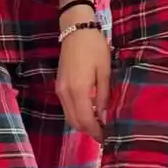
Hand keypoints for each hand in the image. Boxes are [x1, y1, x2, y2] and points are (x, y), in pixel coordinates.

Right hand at [55, 25, 110, 140]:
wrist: (76, 29)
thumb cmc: (94, 47)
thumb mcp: (105, 71)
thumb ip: (103, 95)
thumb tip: (104, 116)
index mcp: (78, 90)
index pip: (86, 121)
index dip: (96, 132)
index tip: (107, 138)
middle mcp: (65, 93)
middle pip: (75, 122)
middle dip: (89, 131)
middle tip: (105, 134)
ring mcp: (60, 90)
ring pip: (69, 116)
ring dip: (82, 124)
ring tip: (99, 124)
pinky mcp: (59, 86)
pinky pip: (67, 107)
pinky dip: (77, 114)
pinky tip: (90, 111)